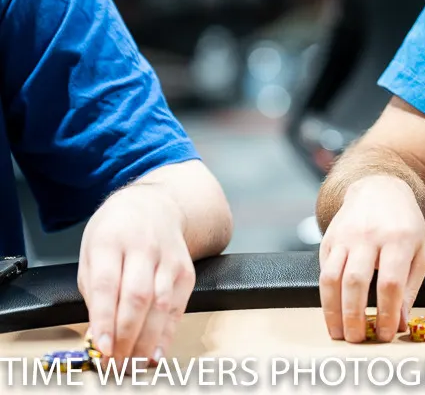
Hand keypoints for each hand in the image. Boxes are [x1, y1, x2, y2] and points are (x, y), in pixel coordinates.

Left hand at [78, 184, 195, 362]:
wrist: (155, 205)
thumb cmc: (116, 232)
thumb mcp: (91, 252)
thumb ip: (93, 291)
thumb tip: (99, 333)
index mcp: (110, 241)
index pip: (108, 284)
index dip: (105, 319)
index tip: (101, 346)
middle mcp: (143, 248)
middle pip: (138, 297)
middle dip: (126, 335)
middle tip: (114, 363)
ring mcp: (169, 259)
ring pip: (161, 304)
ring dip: (147, 339)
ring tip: (133, 364)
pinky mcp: (186, 271)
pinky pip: (178, 306)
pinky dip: (167, 333)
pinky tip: (156, 352)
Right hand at [318, 175, 424, 342]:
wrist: (380, 189)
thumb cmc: (403, 223)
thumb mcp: (420, 251)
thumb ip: (411, 287)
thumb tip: (401, 321)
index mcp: (398, 239)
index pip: (390, 283)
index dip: (387, 313)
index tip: (386, 333)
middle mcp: (369, 236)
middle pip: (356, 282)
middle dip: (354, 316)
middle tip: (357, 338)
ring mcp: (345, 236)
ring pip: (332, 278)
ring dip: (332, 310)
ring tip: (339, 332)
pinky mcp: (329, 239)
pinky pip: (323, 270)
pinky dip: (326, 295)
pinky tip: (333, 309)